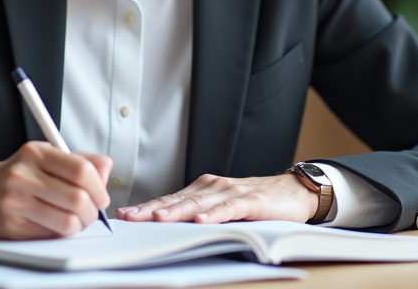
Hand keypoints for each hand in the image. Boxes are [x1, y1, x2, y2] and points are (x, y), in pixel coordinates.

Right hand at [0, 141, 112, 238]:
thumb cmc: (17, 175)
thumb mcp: (45, 157)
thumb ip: (79, 161)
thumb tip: (106, 170)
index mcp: (35, 152)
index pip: (81, 170)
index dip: (99, 187)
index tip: (101, 196)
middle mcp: (23, 175)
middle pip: (78, 199)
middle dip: (92, 211)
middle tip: (90, 212)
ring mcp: (15, 202)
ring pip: (67, 222)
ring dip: (79, 225)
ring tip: (75, 220)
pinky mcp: (11, 227)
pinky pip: (51, 236)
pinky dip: (61, 233)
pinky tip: (56, 225)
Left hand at [117, 173, 318, 224]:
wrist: (293, 192)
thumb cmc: (255, 202)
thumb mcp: (222, 208)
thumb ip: (199, 215)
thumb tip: (167, 229)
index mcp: (203, 189)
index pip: (169, 200)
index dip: (146, 207)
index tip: (124, 216)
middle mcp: (213, 186)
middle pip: (178, 200)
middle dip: (152, 209)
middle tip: (130, 218)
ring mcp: (232, 191)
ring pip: (199, 202)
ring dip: (177, 211)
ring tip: (157, 219)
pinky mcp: (252, 201)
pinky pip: (230, 207)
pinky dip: (215, 214)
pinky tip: (202, 220)